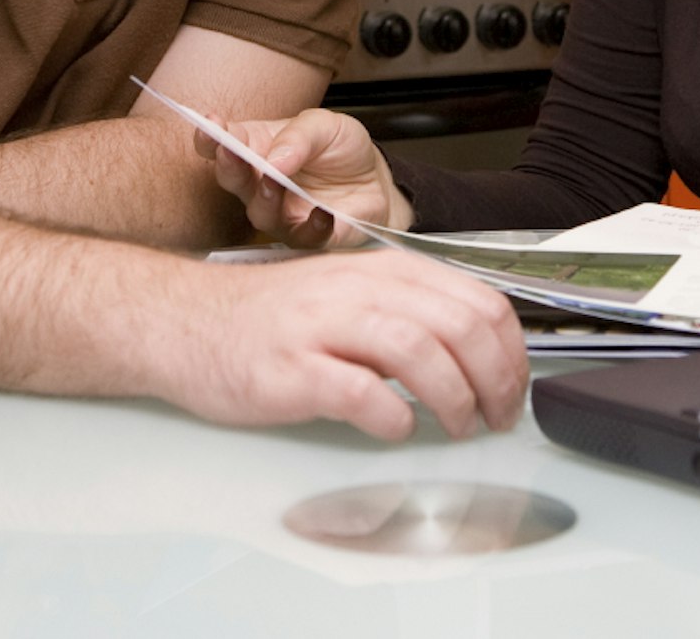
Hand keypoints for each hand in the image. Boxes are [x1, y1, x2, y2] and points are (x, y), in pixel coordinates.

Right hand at [168, 250, 527, 440]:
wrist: (185, 321)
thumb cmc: (273, 319)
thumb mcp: (352, 295)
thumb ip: (411, 311)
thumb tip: (479, 350)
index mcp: (383, 271)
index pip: (477, 300)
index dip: (511, 351)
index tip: (513, 386)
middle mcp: (357, 289)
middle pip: (458, 325)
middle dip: (495, 380)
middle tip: (497, 416)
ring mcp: (322, 327)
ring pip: (417, 350)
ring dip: (454, 398)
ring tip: (458, 426)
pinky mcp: (289, 369)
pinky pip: (358, 391)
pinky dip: (391, 415)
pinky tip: (397, 428)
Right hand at [198, 109, 412, 246]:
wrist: (375, 180)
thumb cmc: (341, 149)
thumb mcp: (325, 125)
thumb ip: (299, 135)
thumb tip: (274, 158)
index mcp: (258, 147)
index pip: (223, 143)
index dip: (210, 136)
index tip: (208, 126)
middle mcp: (260, 183)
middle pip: (233, 179)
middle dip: (229, 166)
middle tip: (230, 152)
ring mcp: (281, 212)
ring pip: (260, 212)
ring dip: (264, 197)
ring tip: (274, 180)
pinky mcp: (308, 236)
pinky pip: (304, 237)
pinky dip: (312, 226)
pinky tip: (323, 212)